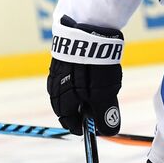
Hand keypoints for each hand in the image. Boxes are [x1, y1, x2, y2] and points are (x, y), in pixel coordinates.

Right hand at [47, 15, 123, 134]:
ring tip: (98, 89)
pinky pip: (70, 75)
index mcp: (62, 102)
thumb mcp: (104, 96)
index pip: (71, 122)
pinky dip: (81, 79)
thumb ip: (105, 115)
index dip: (85, 127)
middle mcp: (54, 88)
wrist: (87, 31)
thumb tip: (108, 131)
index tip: (97, 127)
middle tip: (98, 108)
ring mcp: (56, 71)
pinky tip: (92, 72)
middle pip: (69, 107)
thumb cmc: (94, 67)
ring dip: (83, 94)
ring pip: (69, 90)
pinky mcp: (62, 57)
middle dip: (83, 110)